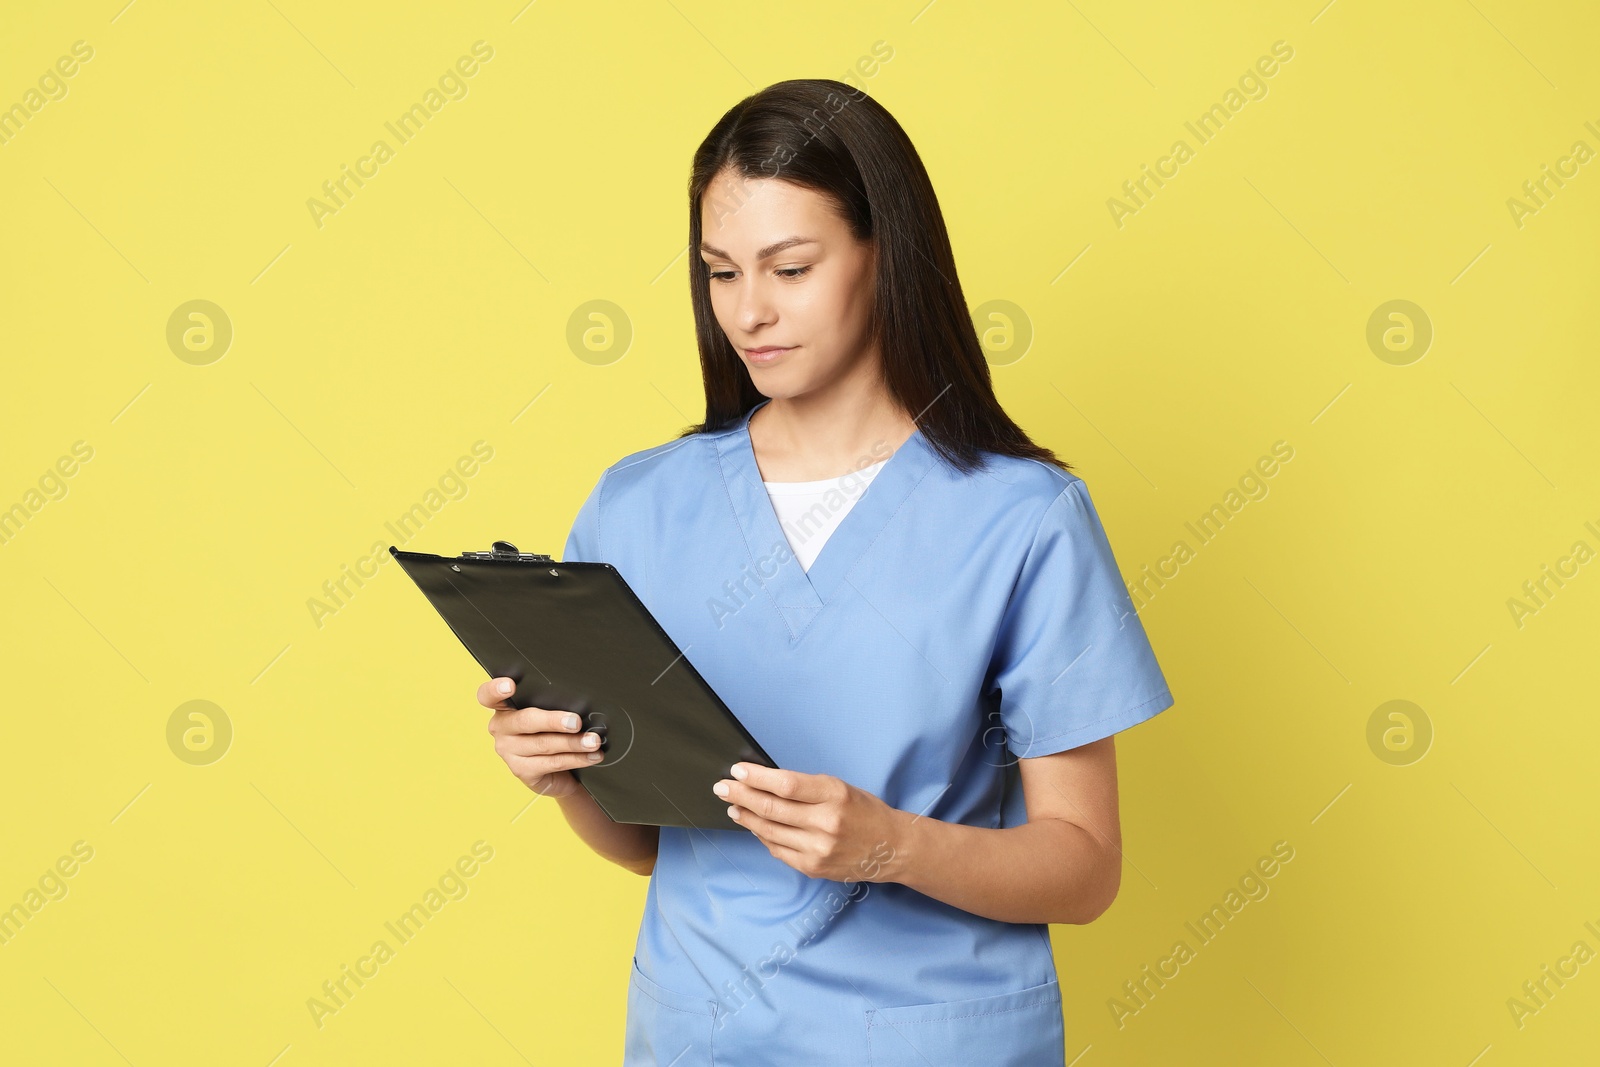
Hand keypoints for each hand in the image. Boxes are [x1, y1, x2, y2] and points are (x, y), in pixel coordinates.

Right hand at [480, 677, 602, 799]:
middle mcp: (501, 728)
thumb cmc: (552, 730)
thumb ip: (553, 703)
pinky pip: (553, 763)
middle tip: (576, 722)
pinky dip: (577, 759)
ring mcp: (509, 751)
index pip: (488, 696)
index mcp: (504, 707)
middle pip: (525, 721)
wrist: (556, 770)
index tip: (511, 685)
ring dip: (573, 743)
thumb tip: (582, 700)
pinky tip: (592, 756)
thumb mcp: (549, 713)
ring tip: (593, 741)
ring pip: (544, 744)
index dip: (496, 689)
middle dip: (554, 721)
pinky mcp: (522, 771)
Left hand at [714, 763, 903, 882]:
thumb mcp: (840, 788)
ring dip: (746, 817)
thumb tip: (765, 783)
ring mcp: (818, 849)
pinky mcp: (813, 867)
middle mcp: (825, 823)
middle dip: (741, 795)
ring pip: (769, 831)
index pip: (786, 784)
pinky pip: (778, 850)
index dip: (757, 777)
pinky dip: (762, 836)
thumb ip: (805, 788)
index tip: (737, 771)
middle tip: (722, 787)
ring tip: (733, 806)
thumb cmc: (864, 812)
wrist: (890, 848)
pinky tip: (754, 826)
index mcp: (834, 795)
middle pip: (771, 808)